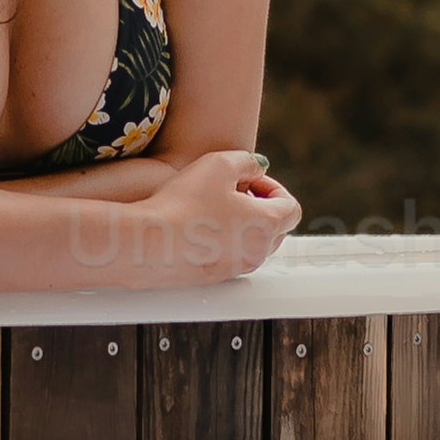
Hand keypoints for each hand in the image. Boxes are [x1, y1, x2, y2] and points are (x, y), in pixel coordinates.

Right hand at [142, 146, 298, 278]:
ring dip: (243, 224)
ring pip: (253, 244)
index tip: (249, 179)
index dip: (273, 187)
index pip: (291, 208)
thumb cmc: (184, 203)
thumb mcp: (220, 163)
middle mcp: (257, 252)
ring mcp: (236, 269)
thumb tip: (256, 168)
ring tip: (213, 207)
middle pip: (277, 229)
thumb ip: (247, 161)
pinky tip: (198, 225)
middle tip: (233, 192)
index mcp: (267, 225)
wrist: (148, 243)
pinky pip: (230, 257)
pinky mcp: (214, 278)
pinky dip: (224, 240)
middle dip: (261, 206)